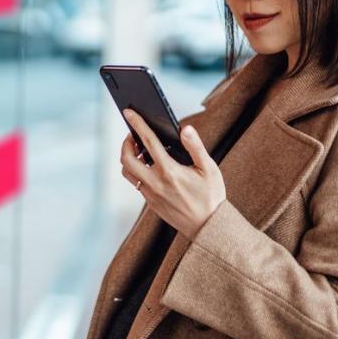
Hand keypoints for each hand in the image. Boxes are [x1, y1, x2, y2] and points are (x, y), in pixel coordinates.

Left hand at [120, 109, 225, 238]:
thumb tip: (185, 128)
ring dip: (129, 158)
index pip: (148, 142)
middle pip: (127, 159)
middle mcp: (156, 183)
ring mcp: (151, 194)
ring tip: (141, 150)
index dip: (137, 124)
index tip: (128, 112)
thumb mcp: (209, 169)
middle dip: (126, 143)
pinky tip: (149, 166)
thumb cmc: (211, 196)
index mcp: (170, 171)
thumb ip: (195, 147)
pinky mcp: (151, 202)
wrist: (208, 227)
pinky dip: (137, 170)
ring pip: (128, 172)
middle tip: (134, 136)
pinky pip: (137, 183)